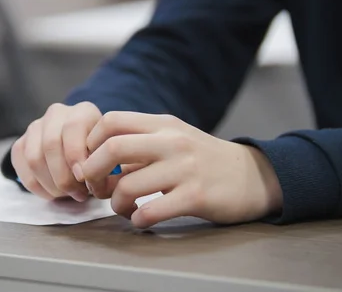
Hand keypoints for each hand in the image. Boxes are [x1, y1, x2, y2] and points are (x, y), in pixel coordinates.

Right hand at [10, 102, 102, 201]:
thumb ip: (106, 162)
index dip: (76, 154)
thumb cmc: (100, 154)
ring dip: (50, 184)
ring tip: (67, 194)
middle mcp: (57, 114)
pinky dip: (36, 186)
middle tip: (77, 194)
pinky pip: (22, 168)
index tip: (83, 178)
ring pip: (34, 158)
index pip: (73, 128)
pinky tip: (52, 193)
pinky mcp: (21, 143)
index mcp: (82, 111)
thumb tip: (97, 179)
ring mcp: (36, 127)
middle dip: (63, 175)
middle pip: (50, 144)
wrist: (84, 150)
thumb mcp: (110, 153)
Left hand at [80, 112, 282, 227]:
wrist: (252, 176)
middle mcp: (172, 141)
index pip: (111, 121)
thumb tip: (96, 160)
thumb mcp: (173, 139)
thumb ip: (139, 144)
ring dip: (115, 203)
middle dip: (92, 172)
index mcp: (162, 124)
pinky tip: (142, 220)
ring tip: (124, 209)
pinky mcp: (196, 196)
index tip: (90, 163)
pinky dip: (137, 220)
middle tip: (96, 188)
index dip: (90, 143)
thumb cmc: (202, 160)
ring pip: (128, 185)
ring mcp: (185, 168)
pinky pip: (151, 211)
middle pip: (112, 147)